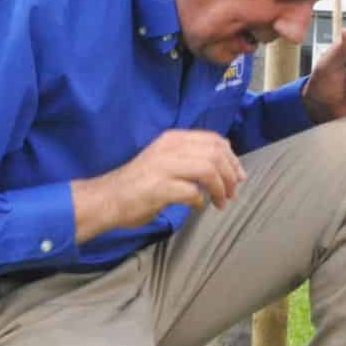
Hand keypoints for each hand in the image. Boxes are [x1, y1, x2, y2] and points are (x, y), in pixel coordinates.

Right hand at [71, 128, 246, 241]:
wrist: (107, 198)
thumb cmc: (139, 184)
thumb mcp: (165, 161)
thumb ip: (190, 159)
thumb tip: (223, 168)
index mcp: (172, 139)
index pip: (213, 140)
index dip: (232, 158)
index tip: (239, 175)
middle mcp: (169, 148)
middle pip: (215, 153)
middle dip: (231, 174)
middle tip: (233, 192)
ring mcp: (163, 166)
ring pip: (208, 169)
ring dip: (220, 188)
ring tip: (221, 202)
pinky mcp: (158, 187)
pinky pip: (192, 192)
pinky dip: (201, 200)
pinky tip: (198, 206)